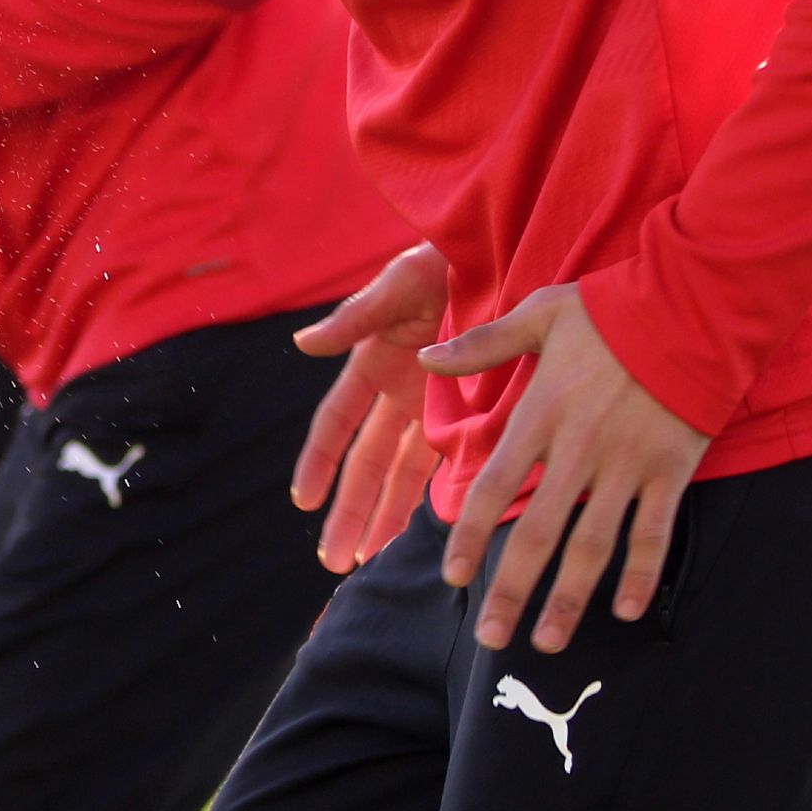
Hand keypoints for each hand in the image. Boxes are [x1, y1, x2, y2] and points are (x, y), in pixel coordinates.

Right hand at [290, 244, 449, 572]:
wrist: (508, 249)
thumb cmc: (445, 257)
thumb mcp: (398, 282)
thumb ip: (355, 317)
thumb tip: (303, 345)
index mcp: (373, 364)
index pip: (336, 424)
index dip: (319, 462)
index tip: (304, 501)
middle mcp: (400, 394)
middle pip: (366, 464)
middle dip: (349, 511)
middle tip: (334, 560)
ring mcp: (435, 407)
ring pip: (404, 475)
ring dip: (387, 517)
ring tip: (370, 561)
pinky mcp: (473, 412)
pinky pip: (453, 463)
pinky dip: (442, 498)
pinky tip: (437, 534)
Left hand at [422, 282, 710, 653]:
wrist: (696, 305)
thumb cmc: (614, 308)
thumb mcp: (541, 314)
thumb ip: (483, 345)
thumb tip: (425, 357)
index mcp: (540, 414)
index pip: (491, 487)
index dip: (470, 537)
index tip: (453, 577)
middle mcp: (578, 450)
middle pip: (538, 534)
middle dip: (511, 590)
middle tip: (492, 638)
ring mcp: (627, 465)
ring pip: (593, 546)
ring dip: (569, 599)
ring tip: (548, 641)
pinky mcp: (671, 471)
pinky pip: (654, 534)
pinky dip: (642, 575)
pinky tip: (625, 611)